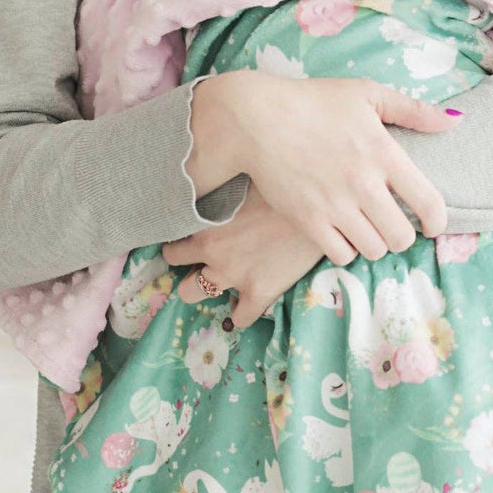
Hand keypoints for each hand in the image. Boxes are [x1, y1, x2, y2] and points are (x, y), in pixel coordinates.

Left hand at [161, 184, 327, 330]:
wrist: (319, 210)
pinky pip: (241, 317)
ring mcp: (234, 276)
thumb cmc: (283, 187)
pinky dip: (241, 313)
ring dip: (203, 289)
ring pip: (192, 294)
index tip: (194, 242)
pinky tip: (247, 304)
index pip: (173, 244)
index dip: (183, 244)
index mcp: (205, 225)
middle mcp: (212, 254)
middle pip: (177, 270)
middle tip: (205, 263)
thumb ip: (220, 189)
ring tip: (220, 281)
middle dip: (188, 270)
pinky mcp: (260, 293)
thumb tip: (211, 174)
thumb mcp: (242, 179)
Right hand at [187, 71, 461, 264]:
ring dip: (375, 244)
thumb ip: (413, 110)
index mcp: (384, 153)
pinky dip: (346, 250)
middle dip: (403, 235)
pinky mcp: (308, 220)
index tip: (433, 225)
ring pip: (374, 250)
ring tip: (367, 229)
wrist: (254, 118)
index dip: (438, 222)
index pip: (429, 202)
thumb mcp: (366, 94)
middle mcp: (364, 184)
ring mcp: (335, 205)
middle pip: (402, 237)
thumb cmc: (312, 101)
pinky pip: (341, 255)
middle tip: (393, 225)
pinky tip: (342, 234)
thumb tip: (455, 121)